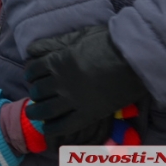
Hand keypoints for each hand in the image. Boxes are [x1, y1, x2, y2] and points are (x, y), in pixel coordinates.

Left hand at [24, 25, 147, 138]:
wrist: (134, 57)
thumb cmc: (109, 42)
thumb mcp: (78, 36)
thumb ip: (57, 43)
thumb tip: (35, 48)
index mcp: (57, 61)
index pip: (33, 71)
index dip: (31, 75)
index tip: (33, 78)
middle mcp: (60, 82)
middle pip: (37, 91)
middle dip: (35, 93)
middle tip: (37, 96)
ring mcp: (73, 99)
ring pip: (45, 109)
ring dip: (36, 112)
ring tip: (33, 114)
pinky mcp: (88, 114)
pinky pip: (64, 125)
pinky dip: (52, 128)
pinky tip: (47, 129)